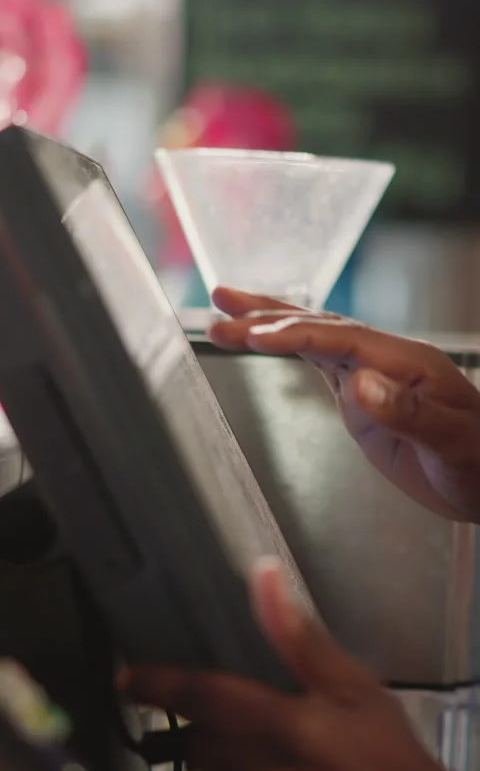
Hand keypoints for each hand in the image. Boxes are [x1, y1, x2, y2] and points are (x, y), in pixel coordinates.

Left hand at [121, 562, 467, 770]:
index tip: (129, 678)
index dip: (160, 684)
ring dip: (208, 754)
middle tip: (194, 702)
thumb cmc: (386, 751)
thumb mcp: (353, 685)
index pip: (203, 698)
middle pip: (198, 742)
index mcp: (281, 726)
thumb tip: (264, 576)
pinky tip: (244, 770)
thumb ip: (300, 636)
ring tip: (222, 736)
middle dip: (192, 721)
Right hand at [208, 287, 479, 522]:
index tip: (253, 335)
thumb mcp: (450, 441)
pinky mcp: (362, 394)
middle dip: (266, 317)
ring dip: (269, 323)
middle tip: (219, 308)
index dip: (293, 334)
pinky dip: (287, 347)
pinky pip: (319, 360)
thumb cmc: (479, 462)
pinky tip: (264, 339)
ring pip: (313, 337)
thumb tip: (359, 383)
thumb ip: (406, 412)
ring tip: (225, 311)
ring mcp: (371, 375)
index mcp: (405, 361)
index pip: (339, 338)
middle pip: (317, 326)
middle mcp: (384, 359)